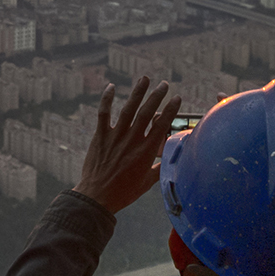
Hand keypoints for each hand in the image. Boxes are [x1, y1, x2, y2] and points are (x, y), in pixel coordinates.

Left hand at [76, 76, 181, 215]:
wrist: (97, 196)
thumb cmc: (123, 192)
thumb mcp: (146, 183)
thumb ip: (159, 169)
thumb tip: (171, 162)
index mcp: (146, 152)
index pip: (161, 125)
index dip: (170, 110)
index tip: (176, 98)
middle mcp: (132, 141)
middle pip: (147, 112)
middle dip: (157, 96)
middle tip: (164, 84)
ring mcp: (115, 137)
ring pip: (128, 109)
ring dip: (137, 92)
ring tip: (145, 79)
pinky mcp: (100, 136)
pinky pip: (103, 114)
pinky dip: (106, 99)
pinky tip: (111, 87)